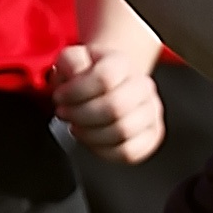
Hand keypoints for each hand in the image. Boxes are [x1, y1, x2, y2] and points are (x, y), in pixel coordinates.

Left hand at [50, 42, 164, 163]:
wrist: (111, 85)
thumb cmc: (88, 76)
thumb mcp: (72, 60)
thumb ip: (70, 62)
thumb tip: (76, 74)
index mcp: (123, 63)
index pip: (104, 78)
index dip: (76, 92)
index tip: (59, 97)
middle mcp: (143, 86)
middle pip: (115, 107)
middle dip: (81, 116)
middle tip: (66, 115)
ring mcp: (151, 112)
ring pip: (123, 132)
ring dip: (91, 135)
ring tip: (77, 128)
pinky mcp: (153, 135)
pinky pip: (130, 152)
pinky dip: (105, 151)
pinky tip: (92, 141)